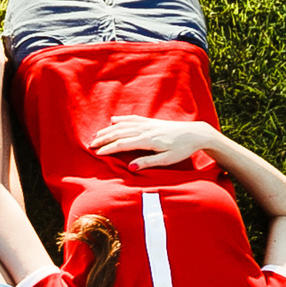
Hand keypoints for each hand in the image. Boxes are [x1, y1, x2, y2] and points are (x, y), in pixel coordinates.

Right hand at [88, 115, 214, 168]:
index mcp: (147, 140)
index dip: (108, 148)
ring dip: (108, 130)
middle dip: (103, 138)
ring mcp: (147, 124)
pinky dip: (120, 120)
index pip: (122, 144)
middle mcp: (145, 130)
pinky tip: (113, 121)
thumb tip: (131, 167)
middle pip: (118, 133)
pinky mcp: (151, 121)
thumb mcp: (167, 159)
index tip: (97, 153)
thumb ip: (148, 162)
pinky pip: (132, 119)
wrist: (194, 133)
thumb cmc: (182, 149)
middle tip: (90, 144)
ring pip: (123, 125)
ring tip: (96, 135)